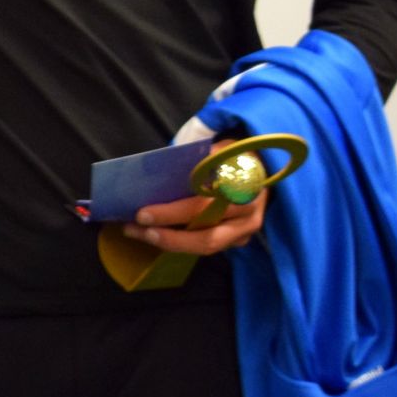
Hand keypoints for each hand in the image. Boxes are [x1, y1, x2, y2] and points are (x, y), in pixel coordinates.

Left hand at [123, 140, 270, 254]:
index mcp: (243, 186)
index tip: (142, 213)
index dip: (173, 213)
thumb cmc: (231, 155)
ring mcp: (247, 229)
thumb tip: (156, 171)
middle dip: (168, 236)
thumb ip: (194, 160)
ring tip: (138, 234)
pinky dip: (180, 243)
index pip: (204, 206)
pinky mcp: (241, 239)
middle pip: (206, 234)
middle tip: (134, 228)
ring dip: (170, 242)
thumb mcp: (216, 149)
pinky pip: (208, 246)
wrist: (262, 164)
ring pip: (207, 245)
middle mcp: (249, 212)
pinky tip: (155, 235)